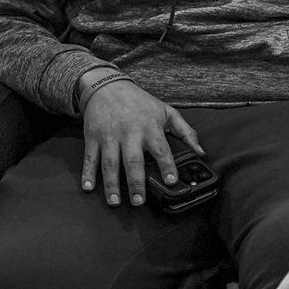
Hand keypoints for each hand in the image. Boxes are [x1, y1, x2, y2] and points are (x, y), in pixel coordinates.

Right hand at [79, 79, 201, 206]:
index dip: (167, 165)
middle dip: (136, 182)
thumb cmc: (140, 102)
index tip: (171, 181)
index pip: (161, 149)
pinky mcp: (92, 137)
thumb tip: (201, 151)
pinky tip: (88, 188)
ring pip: (110, 163)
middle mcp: (129, 133)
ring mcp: (109, 136)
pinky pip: (89, 158)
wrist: (108, 87)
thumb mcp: (167, 112)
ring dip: (111, 184)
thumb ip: (186, 132)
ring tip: (116, 202)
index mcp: (150, 128)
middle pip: (133, 161)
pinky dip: (87, 174)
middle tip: (139, 202)